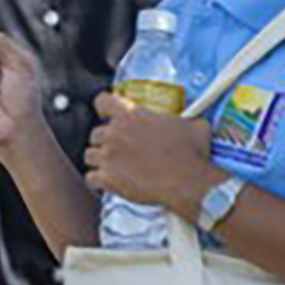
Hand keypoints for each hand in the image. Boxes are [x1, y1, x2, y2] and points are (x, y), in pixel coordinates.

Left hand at [85, 91, 215, 216]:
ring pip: (90, 155)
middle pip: (95, 133)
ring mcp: (109, 156)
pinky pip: (90, 178)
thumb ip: (185, 118)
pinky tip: (109, 183)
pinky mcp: (108, 179)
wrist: (189, 182)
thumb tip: (195, 117)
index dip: (104, 108)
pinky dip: (98, 181)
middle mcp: (115, 133)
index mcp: (131, 115)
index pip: (102, 101)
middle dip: (106, 140)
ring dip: (100, 160)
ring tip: (114, 166)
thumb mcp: (193, 125)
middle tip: (121, 149)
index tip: (109, 115)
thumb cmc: (192, 153)